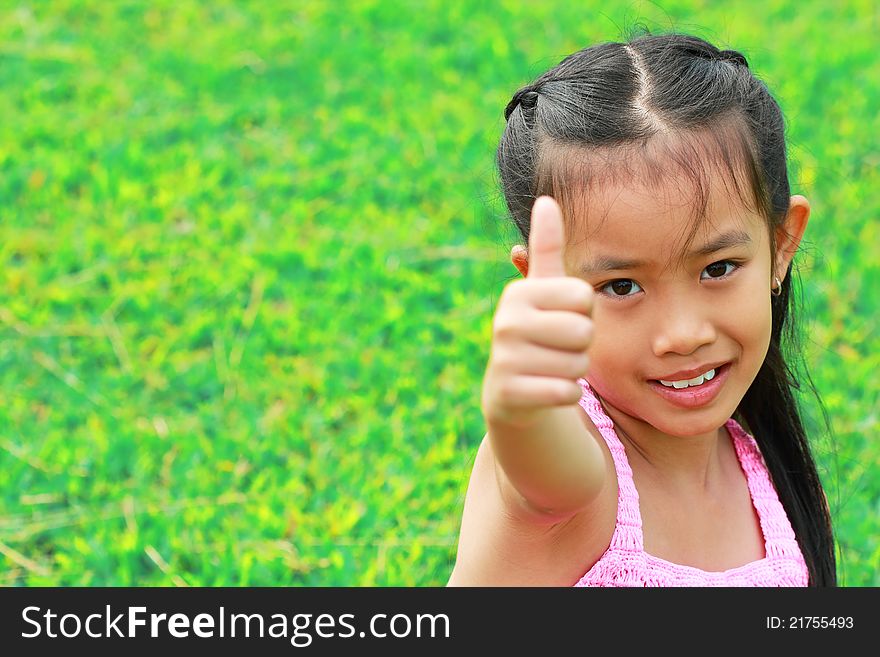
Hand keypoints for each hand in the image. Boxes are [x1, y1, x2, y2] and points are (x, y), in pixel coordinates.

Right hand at [482, 196, 594, 426]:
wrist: (513, 392)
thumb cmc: (540, 333)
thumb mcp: (544, 290)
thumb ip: (548, 247)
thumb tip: (546, 199)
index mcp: (519, 293)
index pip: (583, 296)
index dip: (583, 312)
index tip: (560, 318)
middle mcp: (505, 322)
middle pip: (583, 331)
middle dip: (581, 345)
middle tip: (558, 348)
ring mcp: (505, 359)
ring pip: (577, 365)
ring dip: (573, 371)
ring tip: (550, 368)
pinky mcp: (509, 393)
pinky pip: (565, 392)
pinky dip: (565, 394)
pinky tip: (546, 390)